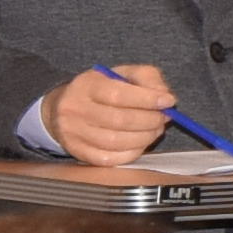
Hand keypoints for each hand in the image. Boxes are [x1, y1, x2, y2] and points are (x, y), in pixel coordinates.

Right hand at [49, 64, 174, 167]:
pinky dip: (132, 152)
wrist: (64, 108)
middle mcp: (75, 109)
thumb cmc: (102, 89)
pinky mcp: (78, 152)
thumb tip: (164, 96)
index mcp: (86, 85)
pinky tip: (140, 142)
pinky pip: (110, 158)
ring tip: (155, 129)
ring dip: (145, 137)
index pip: (118, 95)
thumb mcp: (124, 74)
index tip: (168, 101)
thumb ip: (147, 78)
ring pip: (116, 142)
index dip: (147, 99)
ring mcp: (73, 133)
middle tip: (164, 118)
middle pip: (119, 120)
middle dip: (150, 120)